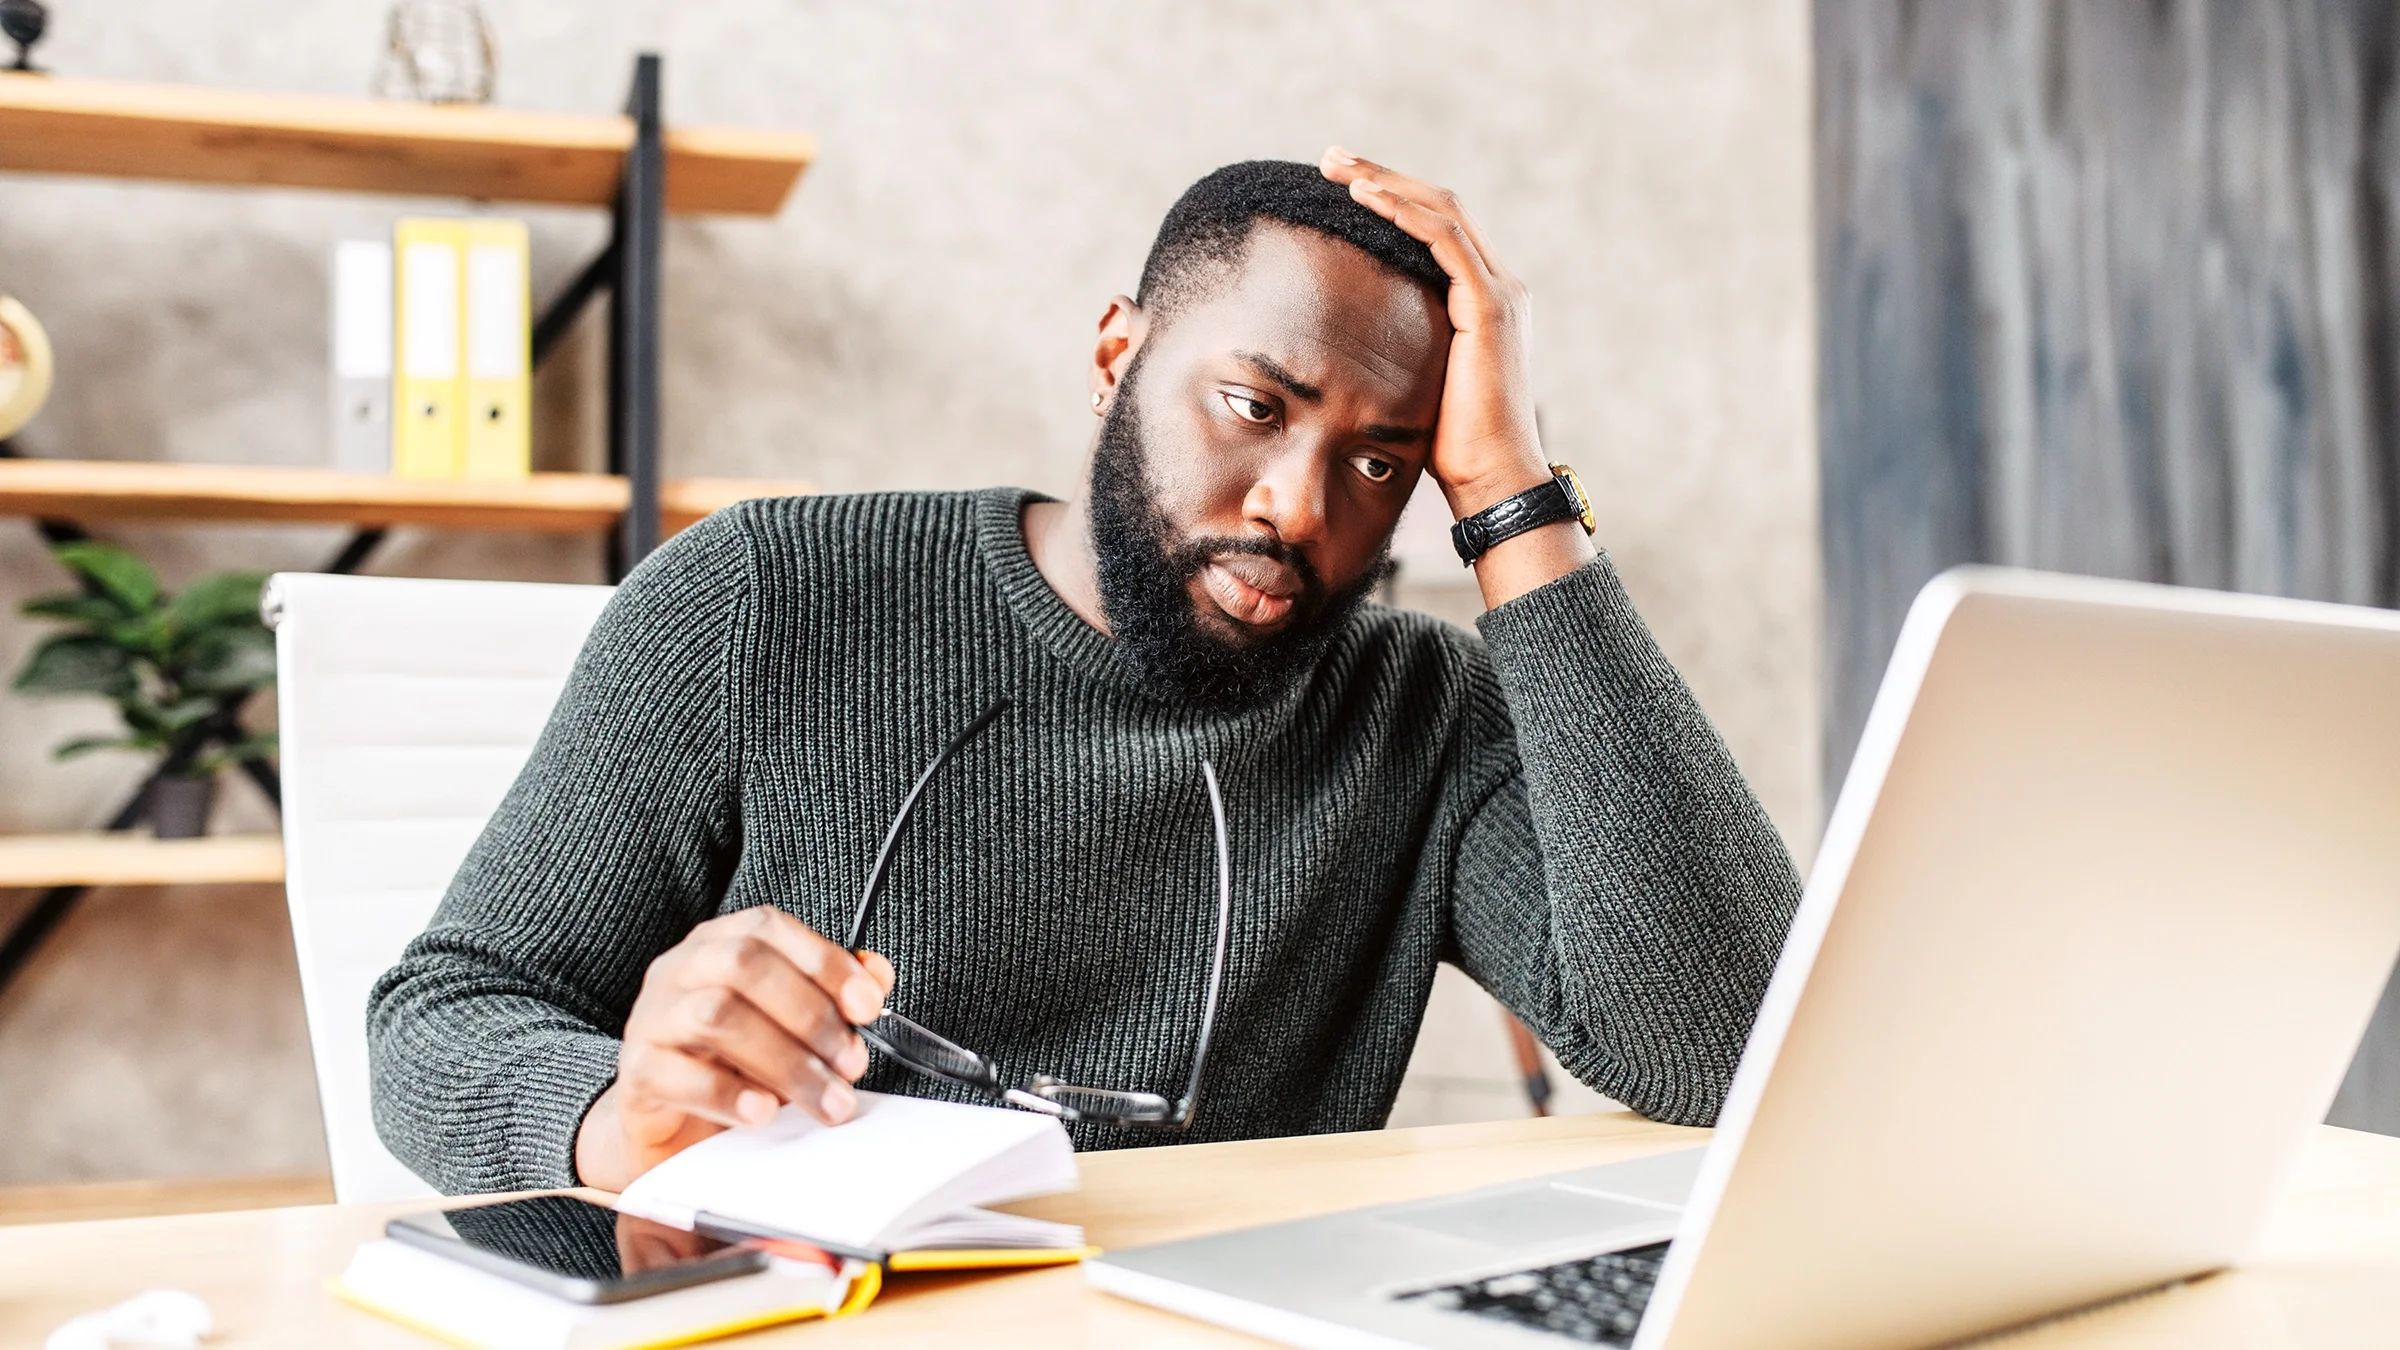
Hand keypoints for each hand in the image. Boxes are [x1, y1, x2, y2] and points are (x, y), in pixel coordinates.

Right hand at [574, 907, 895, 1191]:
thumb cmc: (733, 1063)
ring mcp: (652, 1017)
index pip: (768, 929)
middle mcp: (680, 969)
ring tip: (826, 1100)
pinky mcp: (636, 1072)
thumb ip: (830, 995)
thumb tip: (877, 974)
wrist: (668, 1124)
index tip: (868, 1006)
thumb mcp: (788, 1025)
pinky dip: (728, 1095)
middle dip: (810, 1015)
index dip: (825, 963)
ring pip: (716, 1016)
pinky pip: (676, 1074)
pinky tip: (764, 1113)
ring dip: (785, 1062)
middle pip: (744, 965)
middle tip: (852, 1064)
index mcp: (718, 944)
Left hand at [1318, 148, 1594, 605]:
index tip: (1341, 186)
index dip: (1390, 199)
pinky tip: (1365, 198)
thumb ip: (1397, 347)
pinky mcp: (1490, 306)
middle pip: (1439, 205)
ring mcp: (1498, 292)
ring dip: (1386, 183)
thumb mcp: (1413, 380)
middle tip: (1331, 160)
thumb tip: (1347, 343)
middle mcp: (1498, 285)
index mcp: (1482, 300)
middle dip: (1382, 176)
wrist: (1491, 479)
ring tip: (1337, 168)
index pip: (1435, 228)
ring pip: (1440, 211)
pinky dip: (1403, 213)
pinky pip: (1444, 240)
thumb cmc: (1449, 447)